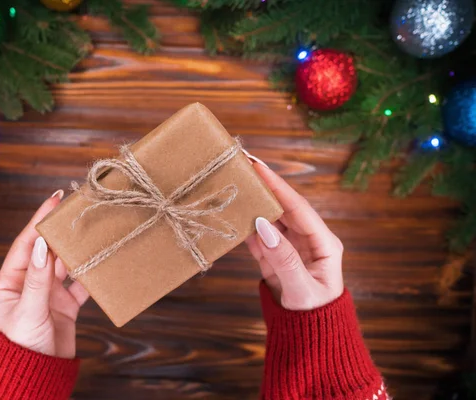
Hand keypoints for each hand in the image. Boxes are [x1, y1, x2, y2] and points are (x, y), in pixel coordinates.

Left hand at [0, 190, 88, 358]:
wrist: (36, 376)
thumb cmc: (22, 346)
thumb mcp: (28, 310)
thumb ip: (38, 278)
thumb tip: (45, 244)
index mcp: (12, 280)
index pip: (28, 243)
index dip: (40, 220)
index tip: (54, 199)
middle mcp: (31, 282)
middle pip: (49, 249)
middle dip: (62, 230)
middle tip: (77, 208)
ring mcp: (49, 293)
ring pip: (66, 264)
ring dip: (78, 250)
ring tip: (92, 230)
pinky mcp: (66, 305)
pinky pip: (81, 284)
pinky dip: (91, 275)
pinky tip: (102, 262)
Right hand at [245, 159, 343, 310]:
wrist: (310, 340)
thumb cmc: (314, 318)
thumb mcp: (301, 290)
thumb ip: (283, 259)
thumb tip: (262, 226)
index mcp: (323, 243)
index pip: (298, 207)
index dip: (278, 185)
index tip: (258, 166)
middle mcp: (308, 241)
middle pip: (284, 208)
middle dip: (265, 187)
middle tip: (244, 165)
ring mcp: (291, 248)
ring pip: (270, 220)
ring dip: (255, 204)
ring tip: (236, 184)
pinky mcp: (276, 258)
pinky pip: (260, 237)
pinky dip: (247, 227)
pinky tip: (235, 215)